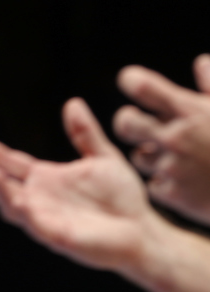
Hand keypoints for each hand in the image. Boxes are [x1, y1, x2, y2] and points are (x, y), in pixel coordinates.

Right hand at [0, 98, 163, 275]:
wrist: (142, 230)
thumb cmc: (122, 199)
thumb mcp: (103, 158)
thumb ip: (85, 134)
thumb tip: (72, 103)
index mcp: (44, 179)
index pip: (10, 162)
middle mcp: (37, 199)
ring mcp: (42, 217)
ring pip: (10, 204)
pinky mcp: (54, 235)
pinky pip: (32, 221)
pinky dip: (20, 209)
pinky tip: (14, 196)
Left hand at [114, 56, 209, 226]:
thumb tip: (200, 63)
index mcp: (192, 111)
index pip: (145, 88)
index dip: (132, 80)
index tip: (129, 79)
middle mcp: (177, 137)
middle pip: (125, 123)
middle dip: (127, 120)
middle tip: (135, 121)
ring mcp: (172, 166)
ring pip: (139, 157)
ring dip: (152, 155)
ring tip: (177, 155)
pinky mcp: (173, 194)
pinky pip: (154, 184)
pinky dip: (167, 182)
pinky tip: (188, 180)